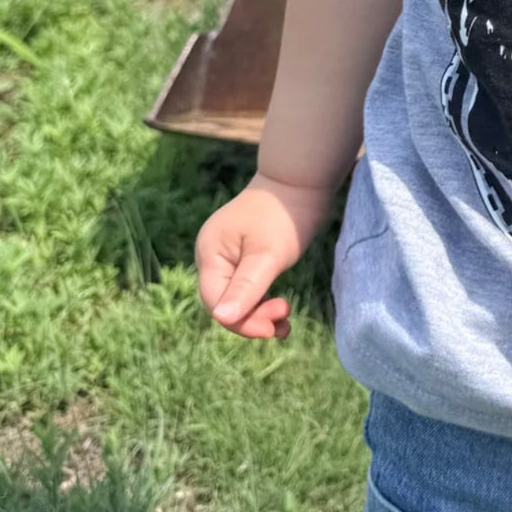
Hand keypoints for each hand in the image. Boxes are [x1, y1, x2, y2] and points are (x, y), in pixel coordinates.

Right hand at [194, 172, 333, 339]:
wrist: (300, 182)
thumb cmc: (284, 215)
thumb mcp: (267, 255)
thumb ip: (246, 287)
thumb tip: (221, 319)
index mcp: (210, 253)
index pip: (215, 301)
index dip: (241, 322)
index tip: (272, 329)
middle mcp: (213, 257)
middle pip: (224, 303)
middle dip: (252, 319)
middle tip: (284, 322)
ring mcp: (228, 257)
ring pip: (237, 299)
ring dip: (259, 315)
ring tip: (285, 326)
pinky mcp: (245, 258)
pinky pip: (248, 289)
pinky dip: (263, 303)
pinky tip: (280, 314)